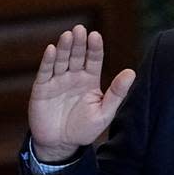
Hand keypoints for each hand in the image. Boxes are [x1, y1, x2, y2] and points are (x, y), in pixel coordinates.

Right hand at [28, 25, 135, 162]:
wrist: (60, 145)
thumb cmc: (84, 129)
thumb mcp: (104, 112)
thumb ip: (117, 93)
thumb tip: (131, 72)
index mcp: (89, 80)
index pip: (93, 59)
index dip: (94, 48)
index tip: (96, 36)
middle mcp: (73, 76)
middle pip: (76, 55)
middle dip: (78, 43)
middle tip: (80, 29)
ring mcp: (57, 81)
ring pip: (61, 60)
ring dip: (64, 47)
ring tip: (68, 35)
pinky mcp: (42, 88)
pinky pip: (45, 72)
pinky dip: (47, 61)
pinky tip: (51, 49)